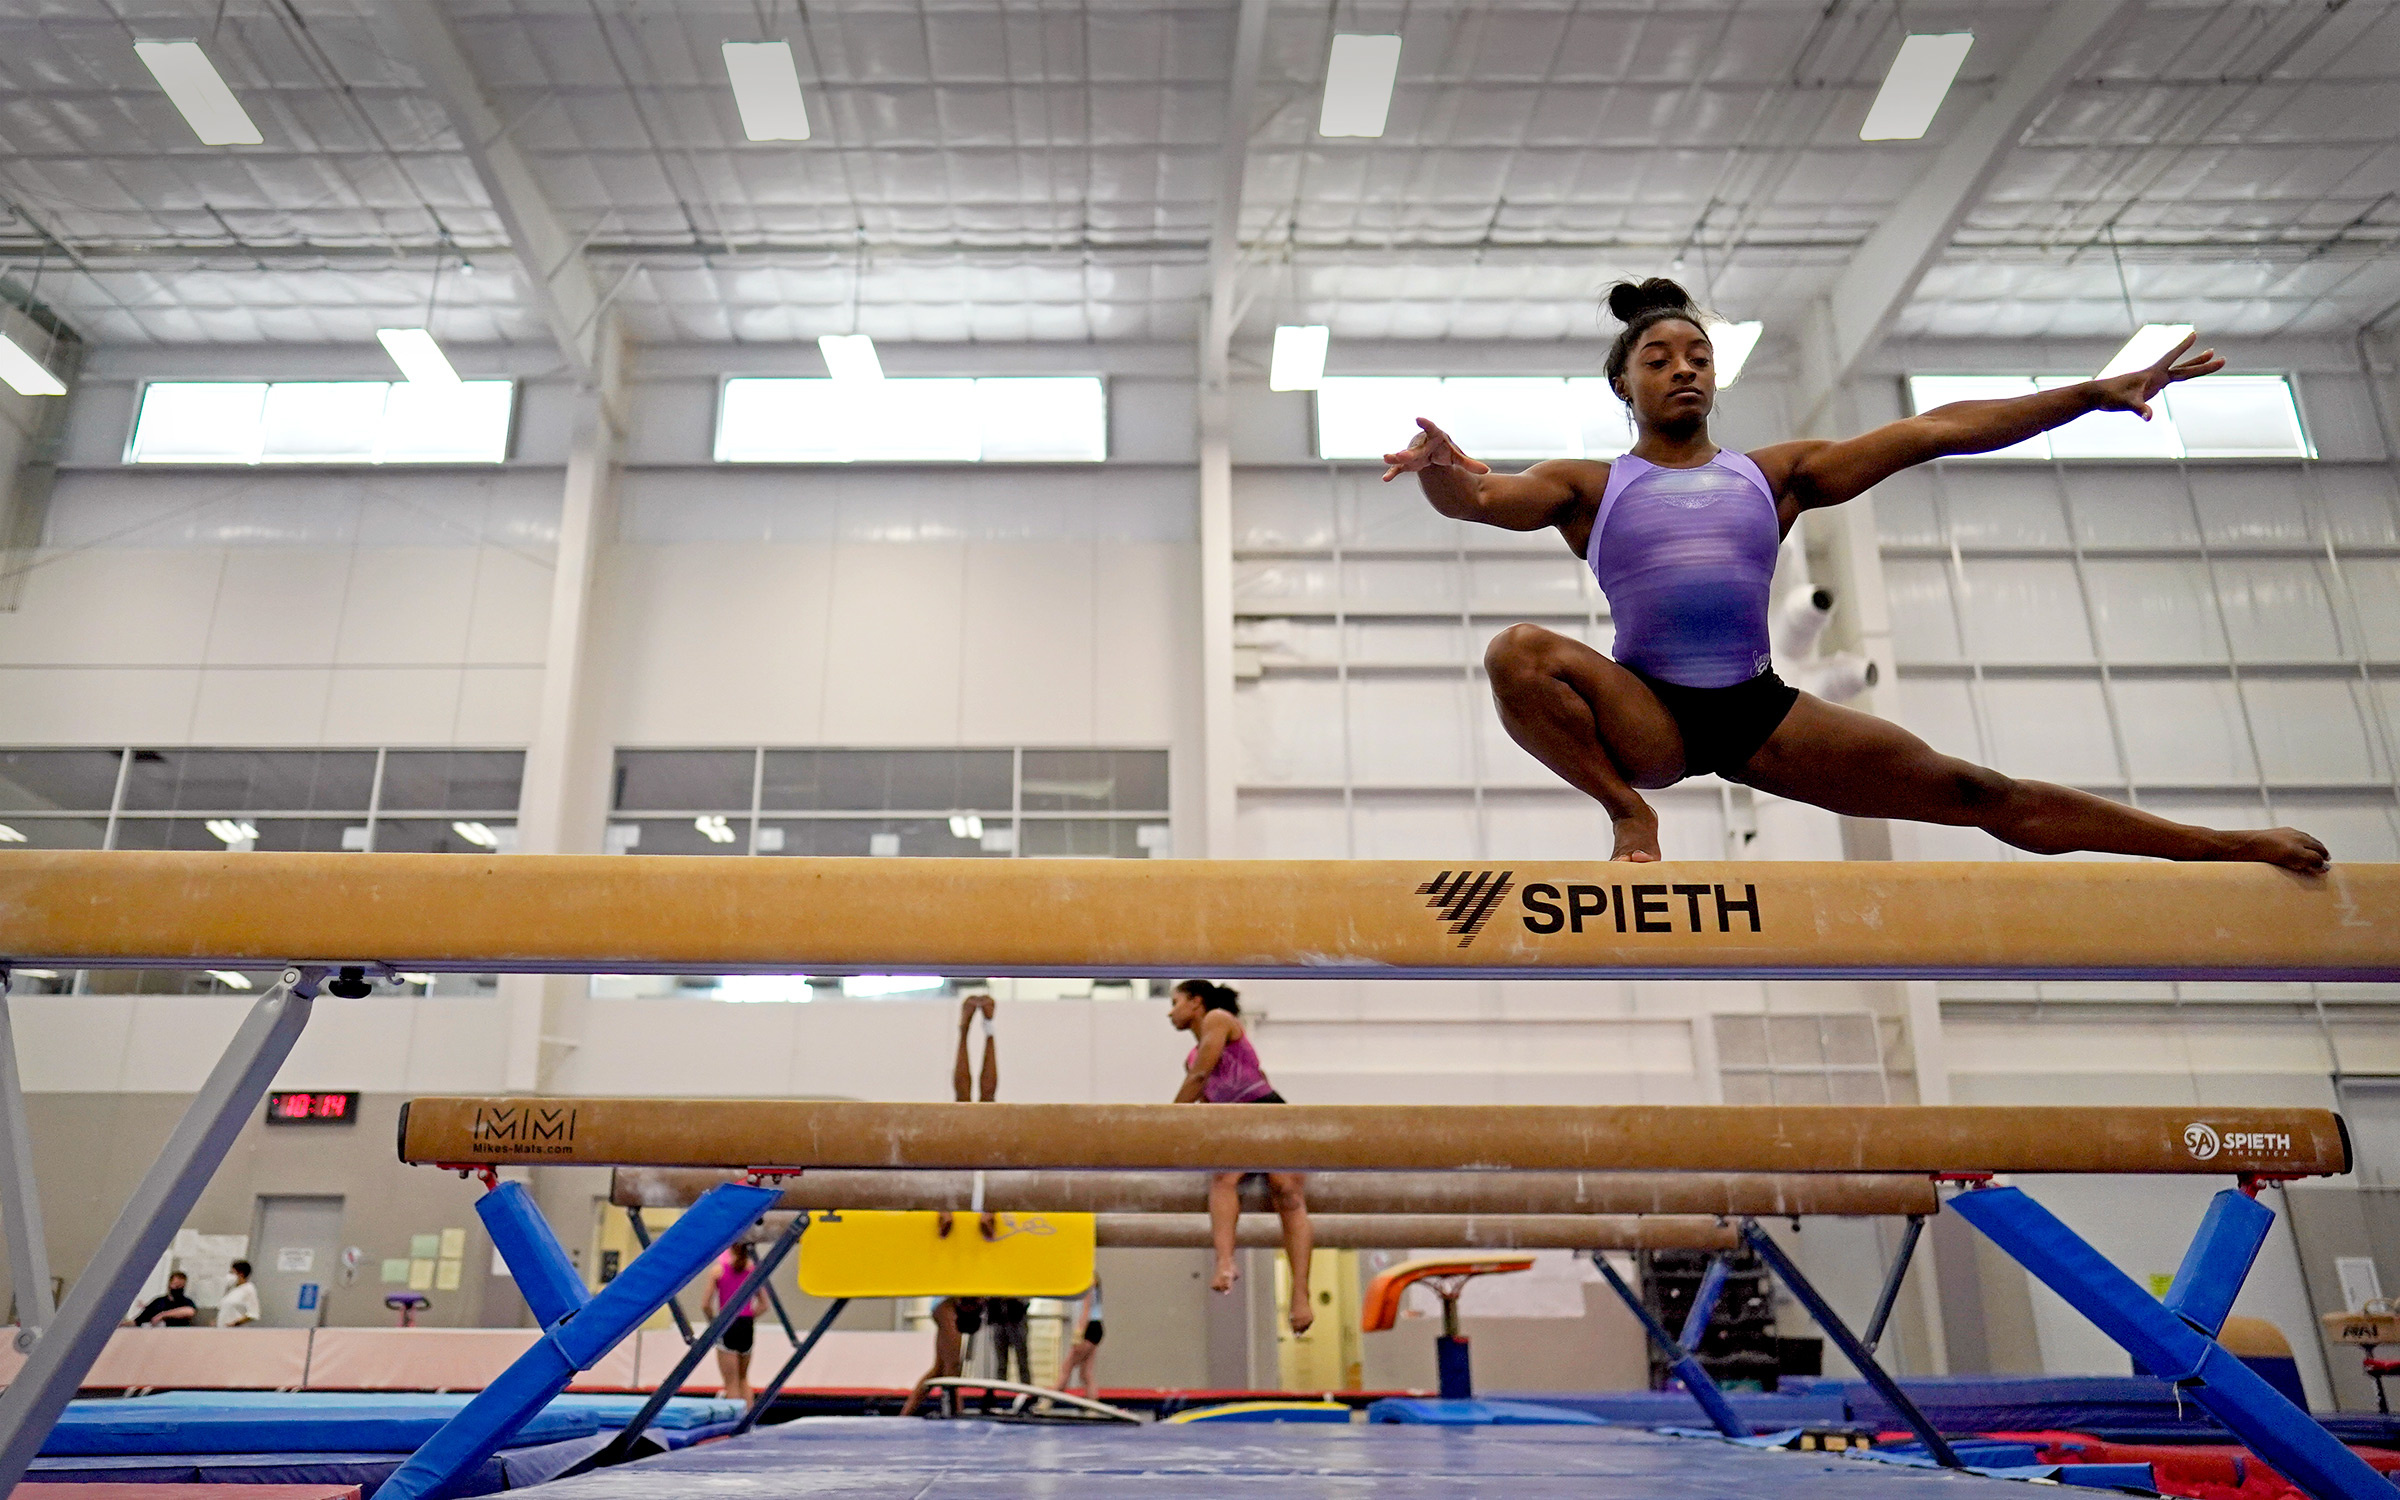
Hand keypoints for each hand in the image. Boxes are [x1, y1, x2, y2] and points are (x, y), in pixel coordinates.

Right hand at [1381, 418, 1490, 481]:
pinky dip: (1393, 472)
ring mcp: (1412, 454)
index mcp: (1434, 437)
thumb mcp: (1456, 457)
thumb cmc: (1444, 451)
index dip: (1425, 424)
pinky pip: (1399, 468)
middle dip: (1408, 452)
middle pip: (1415, 450)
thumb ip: (1469, 464)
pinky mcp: (1406, 463)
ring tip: (1386, 458)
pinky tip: (1386, 479)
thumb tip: (1487, 471)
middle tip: (1403, 454)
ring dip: (1395, 458)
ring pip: (1403, 457)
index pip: (1430, 429)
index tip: (1418, 418)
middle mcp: (1421, 444)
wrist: (1430, 451)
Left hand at [2091, 332, 2222, 420]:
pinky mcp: (2149, 387)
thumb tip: (2149, 417)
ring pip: (2178, 371)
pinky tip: (2182, 374)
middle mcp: (2155, 375)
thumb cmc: (2110, 397)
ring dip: (2194, 364)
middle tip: (2220, 356)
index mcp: (2152, 374)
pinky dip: (2179, 375)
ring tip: (2209, 353)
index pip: (2172, 358)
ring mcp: (2153, 380)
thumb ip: (2139, 409)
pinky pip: (2169, 379)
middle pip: (2183, 367)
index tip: (2194, 333)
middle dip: (2201, 363)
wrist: (2096, 395)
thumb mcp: (2127, 404)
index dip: (2183, 347)